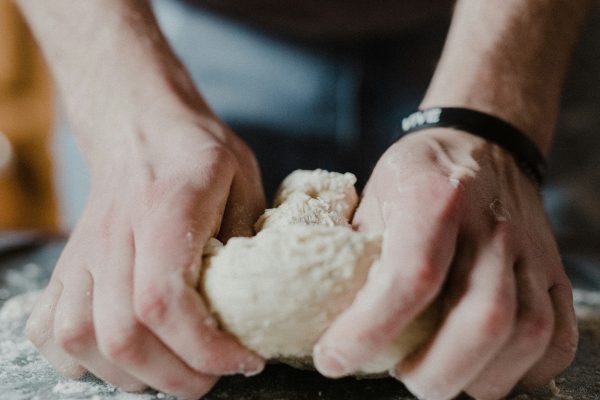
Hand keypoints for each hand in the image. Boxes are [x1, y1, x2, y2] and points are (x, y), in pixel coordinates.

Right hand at [25, 114, 265, 398]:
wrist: (139, 127)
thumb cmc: (196, 153)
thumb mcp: (243, 178)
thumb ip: (251, 236)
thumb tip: (255, 300)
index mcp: (165, 209)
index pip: (163, 300)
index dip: (204, 347)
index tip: (244, 359)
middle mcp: (114, 236)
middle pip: (122, 334)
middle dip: (176, 376)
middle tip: (215, 374)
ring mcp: (82, 253)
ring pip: (82, 339)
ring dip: (132, 374)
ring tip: (174, 368)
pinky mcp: (67, 265)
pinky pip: (49, 329)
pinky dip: (82, 359)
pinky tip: (120, 354)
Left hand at [314, 129, 577, 398]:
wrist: (481, 144)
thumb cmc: (418, 174)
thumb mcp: (373, 196)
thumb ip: (356, 251)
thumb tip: (325, 311)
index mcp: (434, 198)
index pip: (411, 275)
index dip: (370, 329)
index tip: (333, 359)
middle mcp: (490, 224)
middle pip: (483, 318)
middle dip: (436, 371)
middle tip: (401, 377)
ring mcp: (529, 249)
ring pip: (526, 333)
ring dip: (479, 376)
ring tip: (439, 376)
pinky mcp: (552, 269)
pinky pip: (557, 335)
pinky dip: (526, 369)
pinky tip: (487, 368)